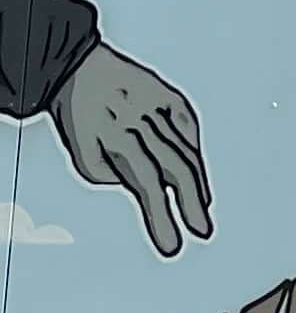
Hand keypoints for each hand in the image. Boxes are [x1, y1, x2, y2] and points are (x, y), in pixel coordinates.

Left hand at [52, 41, 210, 257]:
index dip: (162, 219)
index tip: (172, 244)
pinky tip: (199, 166)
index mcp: (120, 141)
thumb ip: (112, 174)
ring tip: (202, 208)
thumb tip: (138, 185)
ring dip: (197, 182)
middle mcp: (145, 125)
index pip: (149, 189)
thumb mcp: (81, 153)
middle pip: (176, 171)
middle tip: (202, 230)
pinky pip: (189, 126)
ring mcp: (160, 108)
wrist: (77, 68)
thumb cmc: (75, 112)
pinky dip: (196, 148)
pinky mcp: (169, 96)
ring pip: (186, 150)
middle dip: (190, 206)